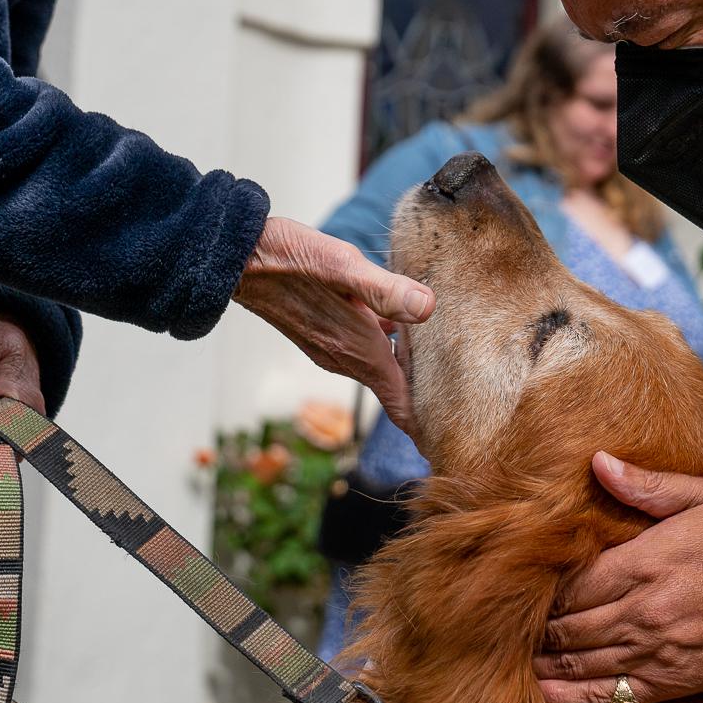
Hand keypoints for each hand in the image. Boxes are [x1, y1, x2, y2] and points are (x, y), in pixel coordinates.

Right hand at [234, 216, 433, 435]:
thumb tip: (428, 306)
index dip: (426, 424)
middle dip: (424, 398)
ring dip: (407, 370)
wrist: (240, 259)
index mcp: (358, 348)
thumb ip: (386, 290)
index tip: (450, 443)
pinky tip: (402, 324)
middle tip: (462, 403)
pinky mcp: (322, 332)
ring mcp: (330, 346)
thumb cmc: (290, 259)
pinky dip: (389, 347)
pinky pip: (365, 349)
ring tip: (443, 366)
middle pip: (394, 388)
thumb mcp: (343, 266)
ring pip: (380, 367)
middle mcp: (344, 355)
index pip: (400, 401)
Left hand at [535, 453, 702, 702]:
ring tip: (518, 659)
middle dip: (538, 627)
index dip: (544, 589)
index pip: (571, 583)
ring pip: (579, 662)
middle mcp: (639, 612)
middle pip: (567, 625)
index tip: (529, 587)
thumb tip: (598, 461)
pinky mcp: (667, 684)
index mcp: (642, 564)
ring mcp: (652, 651)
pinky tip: (544, 696)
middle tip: (515, 626)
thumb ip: (646, 484)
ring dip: (544, 662)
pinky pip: (607, 697)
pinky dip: (569, 699)